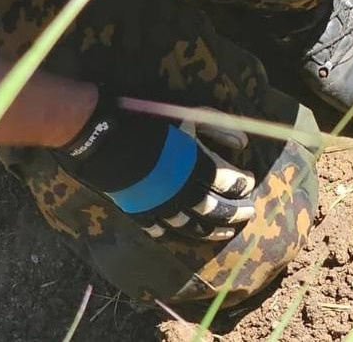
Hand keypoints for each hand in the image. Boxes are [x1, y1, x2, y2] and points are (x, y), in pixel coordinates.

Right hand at [55, 94, 255, 240]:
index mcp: (195, 165)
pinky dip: (172, 234)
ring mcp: (158, 205)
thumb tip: (244, 144)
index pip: (228, 181)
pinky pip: (158, 229)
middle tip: (249, 214)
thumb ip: (219, 130)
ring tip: (226, 232)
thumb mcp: (189, 117)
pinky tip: (182, 234)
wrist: (101, 136)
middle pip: (214, 208)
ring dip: (210, 230)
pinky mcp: (137, 211)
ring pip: (190, 225)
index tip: (250, 182)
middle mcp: (180, 190)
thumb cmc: (149, 122)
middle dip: (235, 212)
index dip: (242, 184)